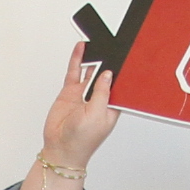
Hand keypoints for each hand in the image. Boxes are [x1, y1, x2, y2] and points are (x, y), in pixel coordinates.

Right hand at [42, 38, 119, 171]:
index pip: (121, 85)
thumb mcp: (97, 115)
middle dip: (111, 61)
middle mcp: (99, 98)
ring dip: (95, 57)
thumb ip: (102, 93)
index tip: (130, 56)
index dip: (124, 72)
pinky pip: (75, 72)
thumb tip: (108, 73)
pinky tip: (81, 49)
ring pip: (91, 70)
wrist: (60, 148)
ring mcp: (84, 94)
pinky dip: (78, 60)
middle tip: (115, 44)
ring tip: (99, 41)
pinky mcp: (70, 92)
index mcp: (112, 106)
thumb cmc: (82, 140)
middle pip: (106, 74)